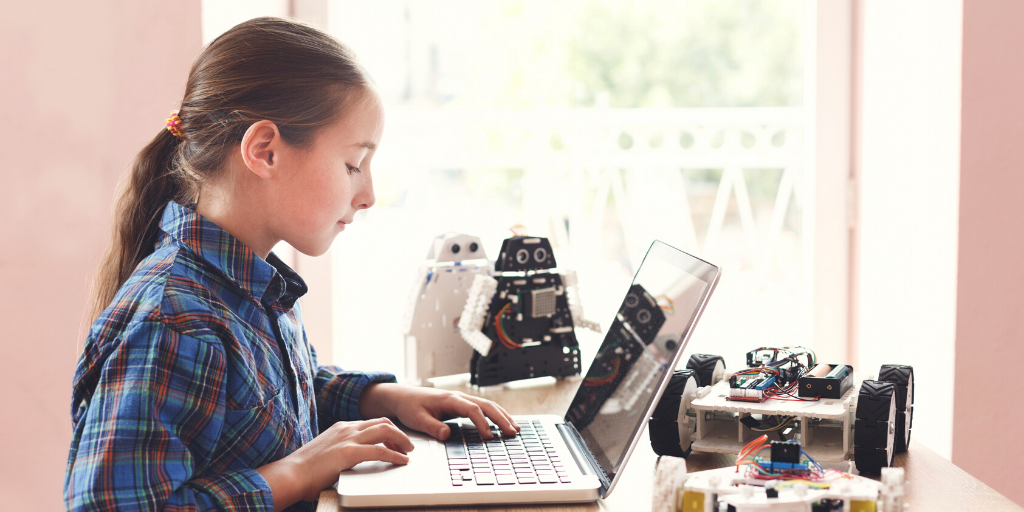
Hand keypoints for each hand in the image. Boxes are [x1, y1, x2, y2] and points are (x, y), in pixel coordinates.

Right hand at [256, 417, 413, 509]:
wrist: (290, 475)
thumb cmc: (305, 470)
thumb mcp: (327, 453)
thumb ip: (342, 451)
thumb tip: (353, 461)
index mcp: (341, 427)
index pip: (371, 422)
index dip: (388, 430)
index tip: (395, 441)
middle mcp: (346, 428)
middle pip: (382, 422)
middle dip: (399, 432)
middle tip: (407, 445)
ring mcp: (348, 438)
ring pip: (385, 430)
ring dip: (401, 440)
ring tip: (408, 451)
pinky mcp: (349, 452)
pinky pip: (380, 450)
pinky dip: (395, 454)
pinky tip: (401, 461)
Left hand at [358, 383, 519, 439]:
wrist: (403, 397)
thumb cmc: (410, 407)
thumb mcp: (417, 419)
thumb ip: (432, 426)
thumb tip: (447, 434)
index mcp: (449, 399)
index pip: (472, 410)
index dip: (483, 423)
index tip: (489, 437)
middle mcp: (459, 397)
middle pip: (486, 405)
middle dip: (501, 418)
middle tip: (512, 432)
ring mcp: (461, 400)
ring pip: (488, 405)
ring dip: (502, 416)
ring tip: (515, 429)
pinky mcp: (461, 405)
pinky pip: (483, 408)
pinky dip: (495, 415)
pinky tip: (503, 424)